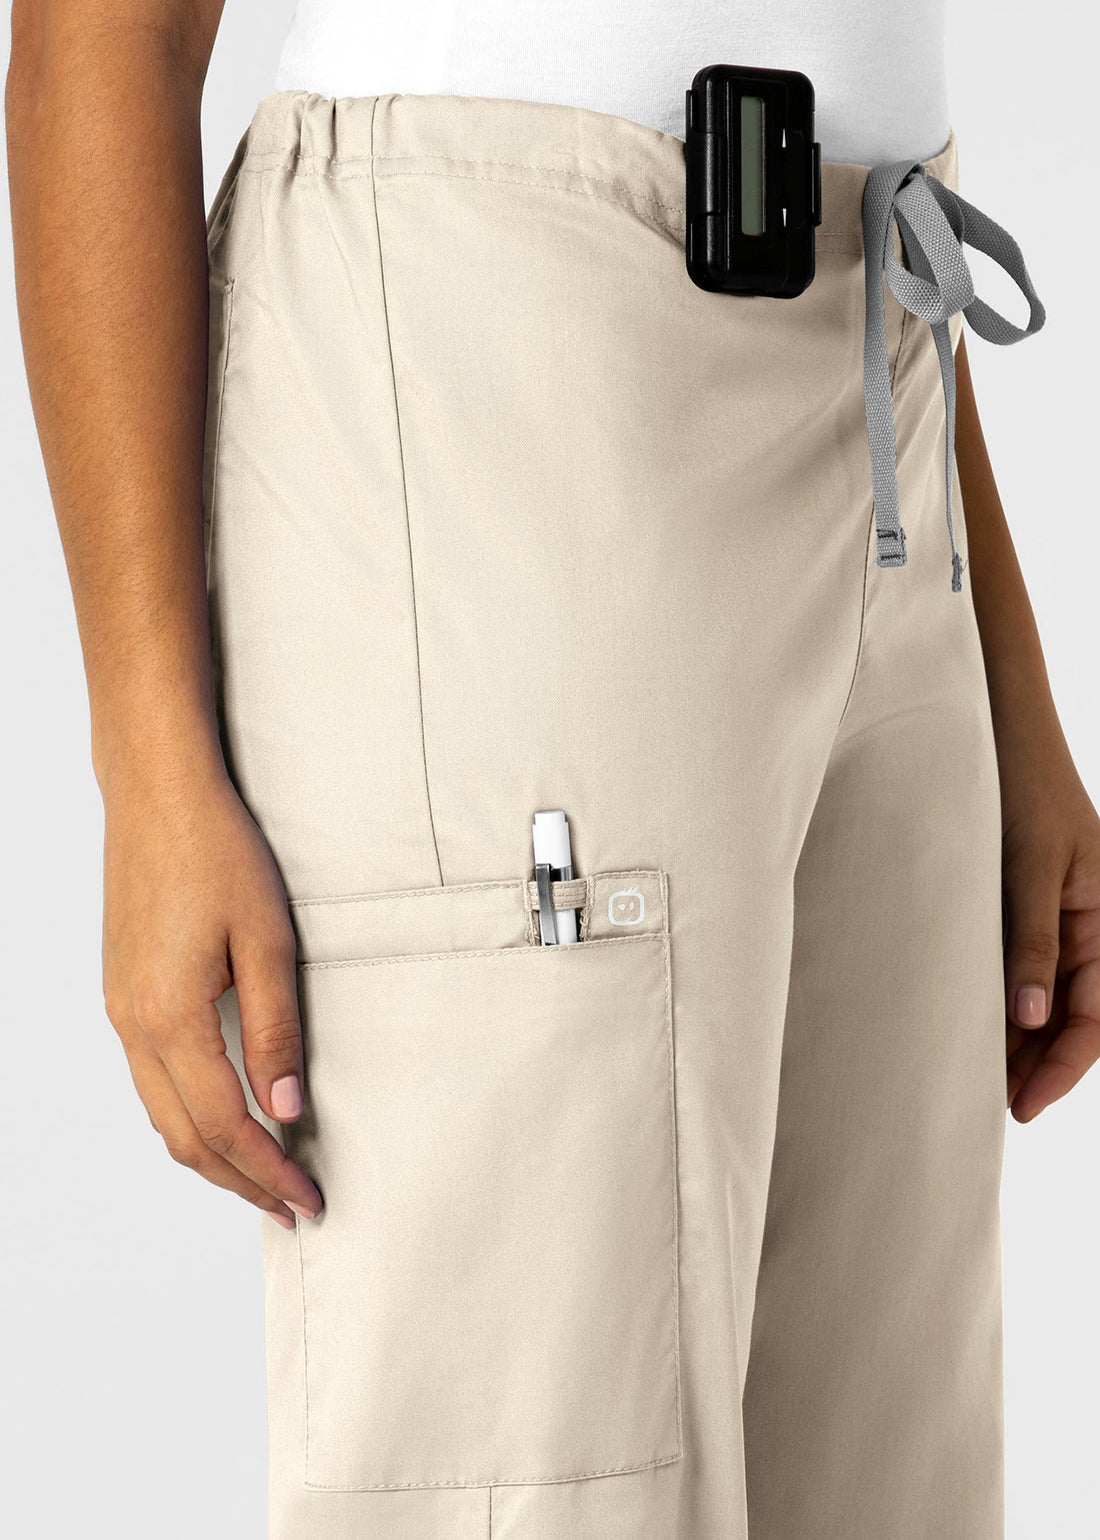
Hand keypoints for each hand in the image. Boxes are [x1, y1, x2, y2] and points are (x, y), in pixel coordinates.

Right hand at [102, 765, 322, 1225]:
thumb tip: (286, 1110)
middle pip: (184, 1137)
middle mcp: (133, 1024)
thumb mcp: (268, 940)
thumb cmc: (217, 853)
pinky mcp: (121, 992)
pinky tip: (219, 1117)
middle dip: (240, 1182)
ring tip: (261, 1178)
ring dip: (211, 1155)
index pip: (225, 1126)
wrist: (157, 794)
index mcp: (171, 1016)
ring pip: (160, 1115)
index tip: (308, 1199)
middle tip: (291, 1207)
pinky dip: (186, 1116)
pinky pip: (149, 1081)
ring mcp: (120, 1010)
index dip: (269, 1172)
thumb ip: (276, 1030)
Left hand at [1001, 737, 1099, 1120]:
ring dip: (1019, 1040)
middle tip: (992, 1105)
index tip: (1024, 1105)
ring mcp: (1059, 919)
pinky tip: (975, 1025)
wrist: (1002, 735)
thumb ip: (1032, 941)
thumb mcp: (1028, 867)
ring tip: (980, 1079)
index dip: (1061, 1067)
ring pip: (1046, 1000)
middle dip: (1038, 1065)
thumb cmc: (1023, 788)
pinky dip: (1003, 1002)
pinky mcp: (1026, 907)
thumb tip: (1029, 1019)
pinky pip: (1023, 968)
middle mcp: (1089, 927)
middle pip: (1071, 1017)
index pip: (1095, 1018)